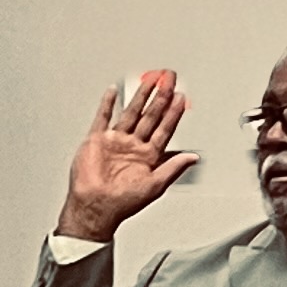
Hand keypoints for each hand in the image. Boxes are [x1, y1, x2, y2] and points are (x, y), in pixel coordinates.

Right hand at [61, 70, 200, 241]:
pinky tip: (114, 92)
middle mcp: (133, 146)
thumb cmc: (122, 203)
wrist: (94, 207)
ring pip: (131, 113)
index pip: (164, 128)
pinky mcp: (96, 141)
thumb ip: (173, 168)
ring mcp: (115, 142)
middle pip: (150, 115)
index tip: (181, 97)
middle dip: (161, 97)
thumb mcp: (155, 186)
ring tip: (150, 80)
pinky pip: (102, 118)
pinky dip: (107, 104)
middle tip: (169, 79)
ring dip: (140, 96)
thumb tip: (193, 157)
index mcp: (148, 156)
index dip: (174, 113)